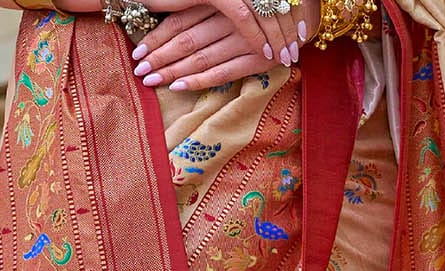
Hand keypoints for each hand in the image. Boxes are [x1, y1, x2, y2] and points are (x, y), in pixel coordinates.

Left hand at [135, 1, 317, 85]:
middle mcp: (229, 18)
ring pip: (200, 56)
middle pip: (186, 39)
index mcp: (222, 1)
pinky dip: (199, 80)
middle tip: (138, 71)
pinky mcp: (257, 58)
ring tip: (151, 81)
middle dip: (159, 57)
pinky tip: (179, 87)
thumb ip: (207, 10)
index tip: (137, 52)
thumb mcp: (234, 2)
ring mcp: (243, 39)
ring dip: (172, 71)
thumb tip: (177, 23)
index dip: (157, 36)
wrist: (307, 9)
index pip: (181, 20)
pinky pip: (223, 72)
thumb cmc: (267, 4)